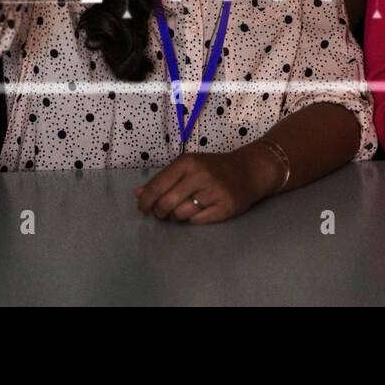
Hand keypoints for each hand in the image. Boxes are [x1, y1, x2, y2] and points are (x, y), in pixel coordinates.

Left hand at [133, 145, 281, 223]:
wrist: (248, 171)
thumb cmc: (213, 168)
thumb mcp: (187, 166)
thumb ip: (162, 180)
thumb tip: (136, 193)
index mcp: (187, 163)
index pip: (157, 186)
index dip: (145, 201)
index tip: (141, 209)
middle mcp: (200, 175)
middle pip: (166, 203)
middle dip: (159, 212)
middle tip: (162, 212)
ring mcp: (213, 192)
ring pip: (180, 214)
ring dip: (176, 216)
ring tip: (183, 209)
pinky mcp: (225, 207)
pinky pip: (197, 221)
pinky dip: (194, 219)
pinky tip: (199, 211)